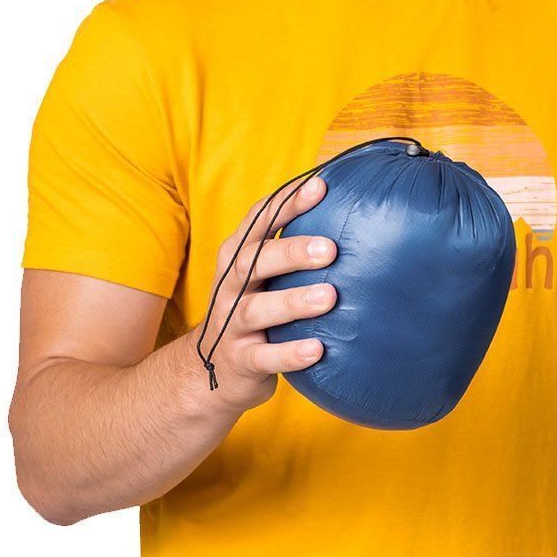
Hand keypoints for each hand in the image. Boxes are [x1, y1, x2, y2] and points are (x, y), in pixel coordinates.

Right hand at [193, 175, 337, 414]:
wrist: (209, 370)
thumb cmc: (252, 309)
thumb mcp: (259, 276)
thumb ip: (287, 248)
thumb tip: (347, 210)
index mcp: (237, 258)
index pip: (258, 222)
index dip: (287, 203)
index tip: (320, 186)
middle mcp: (229, 286)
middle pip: (253, 261)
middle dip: (290, 252)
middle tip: (329, 249)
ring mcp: (231, 325)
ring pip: (256, 309)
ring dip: (293, 302)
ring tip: (329, 297)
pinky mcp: (241, 361)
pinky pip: (264, 358)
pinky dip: (289, 354)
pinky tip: (316, 350)